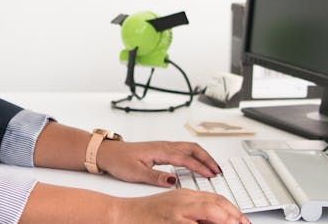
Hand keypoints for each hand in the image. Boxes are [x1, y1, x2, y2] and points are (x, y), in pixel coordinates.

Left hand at [96, 140, 221, 186]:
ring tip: (212, 167)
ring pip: (189, 147)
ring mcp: (163, 146)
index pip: (186, 158)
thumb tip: (173, 181)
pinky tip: (196, 162)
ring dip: (203, 156)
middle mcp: (164, 146)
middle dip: (207, 159)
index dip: (200, 167)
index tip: (211, 174)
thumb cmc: (120, 160)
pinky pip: (183, 149)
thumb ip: (156, 177)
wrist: (108, 153)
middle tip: (218, 170)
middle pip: (192, 148)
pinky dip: (194, 154)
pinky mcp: (161, 149)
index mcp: (160, 151)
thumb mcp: (136, 173)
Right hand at [117, 189, 248, 223]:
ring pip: (209, 212)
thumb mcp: (173, 205)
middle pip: (216, 204)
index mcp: (186, 194)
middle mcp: (183, 200)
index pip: (216, 198)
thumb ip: (194, 209)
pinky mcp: (170, 222)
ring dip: (225, 220)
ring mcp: (177, 212)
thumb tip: (214, 217)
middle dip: (234, 216)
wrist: (123, 214)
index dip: (233, 210)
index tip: (243, 220)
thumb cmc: (146, 212)